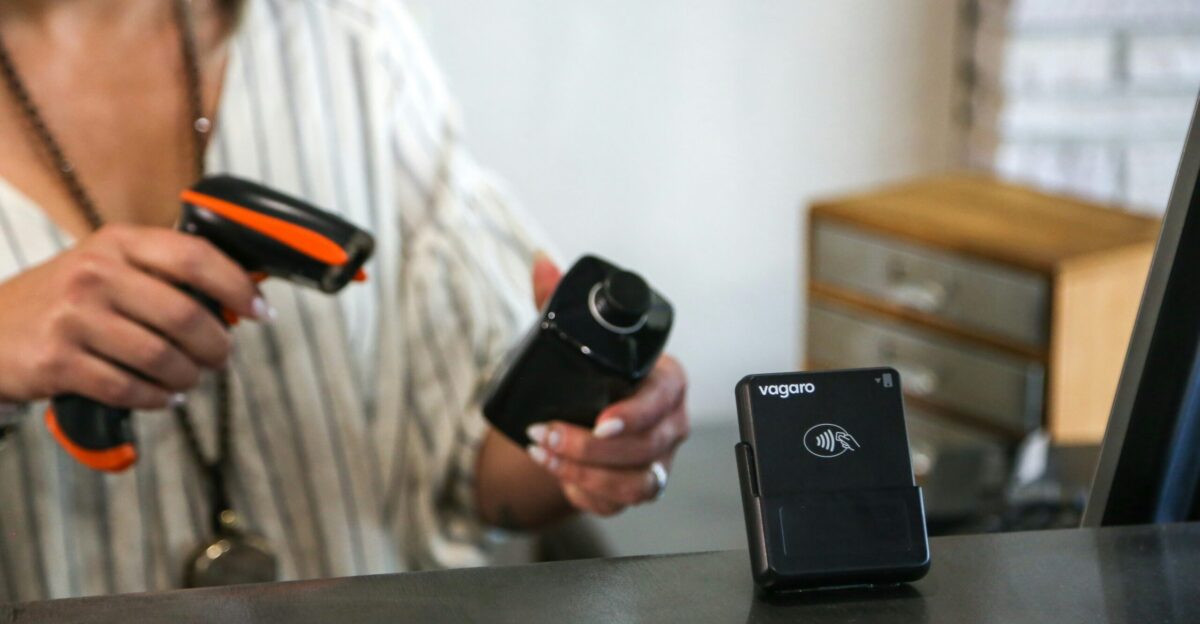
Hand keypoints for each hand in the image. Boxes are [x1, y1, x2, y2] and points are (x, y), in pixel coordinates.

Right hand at [0, 224, 265, 406]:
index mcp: (117, 243)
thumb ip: (164, 276)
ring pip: (161, 357)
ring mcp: (72, 317)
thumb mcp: (108, 269)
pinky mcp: (56, 361)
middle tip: (220, 358)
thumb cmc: (62, 302)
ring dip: (187, 376)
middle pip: (185, 315)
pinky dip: (155, 399)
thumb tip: (239, 297)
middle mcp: (94, 273)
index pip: (195, 256)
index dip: (237, 286)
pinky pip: (128, 388)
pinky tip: (160, 398)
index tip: (260, 310)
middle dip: (216, 345)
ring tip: (188, 380)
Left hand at [523, 253, 688, 515]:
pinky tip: (556, 473)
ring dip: (585, 473)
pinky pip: (621, 502)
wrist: (584, 418)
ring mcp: (658, 460)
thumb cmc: (590, 375)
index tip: (601, 421)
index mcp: (665, 381)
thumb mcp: (573, 336)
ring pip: (638, 483)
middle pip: (648, 447)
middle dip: (591, 448)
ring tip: (543, 454)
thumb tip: (541, 263)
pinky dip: (585, 493)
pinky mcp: (638, 489)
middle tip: (546, 433)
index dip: (635, 415)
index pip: (663, 400)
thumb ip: (557, 300)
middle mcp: (669, 423)